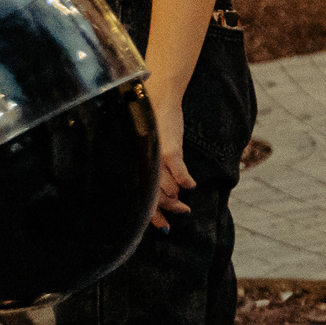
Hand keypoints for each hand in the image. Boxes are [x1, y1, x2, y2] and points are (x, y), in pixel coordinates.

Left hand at [147, 98, 195, 228]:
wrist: (155, 99)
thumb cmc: (149, 123)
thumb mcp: (146, 148)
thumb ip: (152, 167)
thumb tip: (166, 188)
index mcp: (134, 166)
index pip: (143, 197)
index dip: (152, 215)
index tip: (164, 226)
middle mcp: (142, 166)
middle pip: (155, 197)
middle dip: (168, 209)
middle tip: (181, 213)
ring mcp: (155, 159)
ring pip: (167, 187)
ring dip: (176, 195)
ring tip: (185, 200)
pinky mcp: (168, 149)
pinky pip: (179, 171)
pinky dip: (185, 180)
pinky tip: (191, 185)